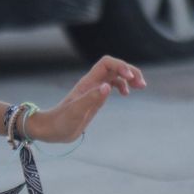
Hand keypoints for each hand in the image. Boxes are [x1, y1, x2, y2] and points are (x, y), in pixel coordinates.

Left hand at [26, 56, 146, 143]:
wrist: (51, 129)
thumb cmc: (61, 122)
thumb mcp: (76, 112)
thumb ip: (91, 99)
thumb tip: (108, 87)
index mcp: (88, 83)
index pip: (107, 63)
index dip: (121, 66)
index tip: (131, 78)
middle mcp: (92, 83)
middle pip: (114, 66)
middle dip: (130, 71)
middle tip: (141, 84)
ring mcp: (94, 89)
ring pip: (115, 75)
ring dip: (129, 78)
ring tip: (140, 87)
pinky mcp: (96, 98)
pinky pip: (112, 85)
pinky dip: (123, 86)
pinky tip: (126, 94)